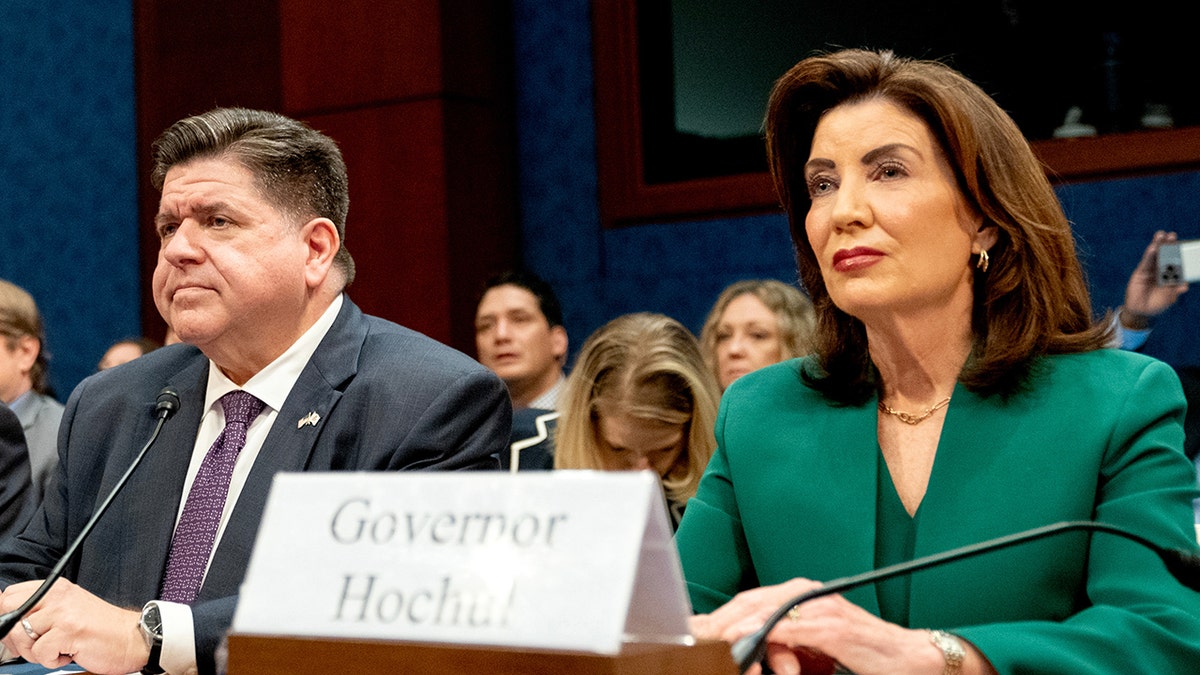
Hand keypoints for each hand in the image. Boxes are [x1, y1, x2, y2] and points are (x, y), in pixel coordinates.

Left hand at [0, 578, 149, 674]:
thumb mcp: (67, 611)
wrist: (132, 638)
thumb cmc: (100, 629)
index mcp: (56, 588)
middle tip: (39, 644)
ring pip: (21, 636)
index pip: (10, 595)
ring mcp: (63, 612)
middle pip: (10, 613)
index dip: (8, 617)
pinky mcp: (69, 631)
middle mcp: (58, 595)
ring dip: (36, 652)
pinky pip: (40, 652)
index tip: (21, 630)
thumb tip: (5, 619)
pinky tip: (69, 653)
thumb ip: (40, 611)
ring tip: (58, 649)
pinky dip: (52, 661)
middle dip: (17, 637)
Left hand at [690, 578, 995, 674]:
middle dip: (717, 617)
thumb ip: (787, 645)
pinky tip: (744, 641)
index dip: (720, 612)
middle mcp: (810, 595)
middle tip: (688, 632)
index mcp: (804, 597)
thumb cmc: (868, 657)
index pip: (752, 600)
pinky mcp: (834, 626)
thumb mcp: (817, 650)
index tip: (691, 625)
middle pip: (751, 601)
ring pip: (766, 610)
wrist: (917, 660)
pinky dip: (764, 634)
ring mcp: (822, 608)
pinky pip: (791, 628)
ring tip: (706, 638)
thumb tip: (752, 649)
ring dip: (733, 625)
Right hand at [1122, 230, 1187, 328]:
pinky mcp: (1141, 272)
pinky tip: (1152, 248)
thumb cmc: (1157, 304)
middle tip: (1172, 235)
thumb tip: (1185, 286)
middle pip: (1165, 255)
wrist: (1141, 311)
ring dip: (1157, 245)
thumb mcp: (1169, 298)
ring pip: (1154, 255)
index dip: (1179, 253)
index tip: (1184, 245)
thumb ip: (1175, 291)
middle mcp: (1161, 270)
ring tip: (1160, 234)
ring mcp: (1151, 270)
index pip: (1175, 262)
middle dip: (1168, 245)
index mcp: (1170, 275)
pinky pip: (1145, 262)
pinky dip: (1149, 255)